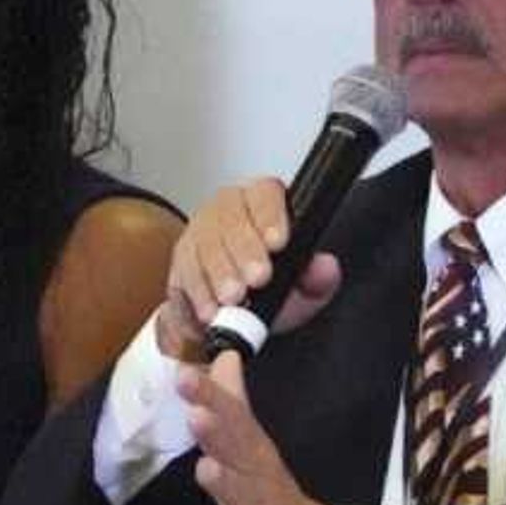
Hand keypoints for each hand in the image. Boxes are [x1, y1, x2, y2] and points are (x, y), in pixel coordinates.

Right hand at [155, 177, 340, 360]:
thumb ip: (317, 278)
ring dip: (218, 274)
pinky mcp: (181, 259)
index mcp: (261, 203)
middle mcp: (227, 211)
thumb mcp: (302, 285)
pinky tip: (208, 308)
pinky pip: (182, 271)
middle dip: (243, 252)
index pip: (265, 195)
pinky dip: (196, 293)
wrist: (238, 310)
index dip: (270, 217)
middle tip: (256, 279)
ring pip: (202, 244)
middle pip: (229, 219)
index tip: (279, 242)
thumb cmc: (271, 287)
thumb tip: (324, 268)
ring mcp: (199, 232)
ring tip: (232, 299)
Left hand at [185, 350, 346, 504]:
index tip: (185, 376)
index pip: (233, 418)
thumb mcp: (251, 449)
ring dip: (227, 483)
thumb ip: (233, 405)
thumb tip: (224, 358)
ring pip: (245, 498)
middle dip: (219, 432)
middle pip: (241, 451)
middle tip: (197, 412)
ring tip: (206, 469)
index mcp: (254, 453)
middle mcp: (261, 479)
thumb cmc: (271, 498)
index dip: (211, 397)